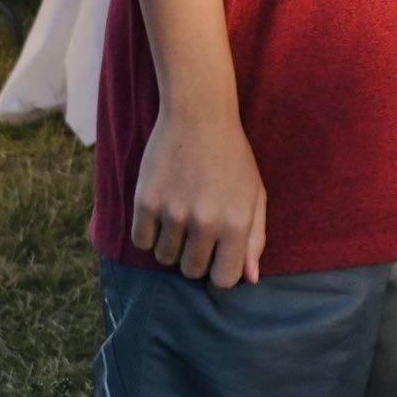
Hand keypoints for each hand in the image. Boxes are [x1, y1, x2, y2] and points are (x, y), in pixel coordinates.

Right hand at [129, 88, 265, 287]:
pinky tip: (162, 211)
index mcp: (236, 222)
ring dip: (172, 245)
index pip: (224, 280)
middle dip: (196, 258)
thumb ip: (254, 239)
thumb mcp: (255, 195)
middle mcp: (205, 222)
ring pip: (165, 258)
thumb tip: (250, 279)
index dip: (220, 272)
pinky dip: (149, 233)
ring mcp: (173, 213)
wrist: (199, 117)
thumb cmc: (232, 158)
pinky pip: (141, 242)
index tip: (218, 257)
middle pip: (191, 271)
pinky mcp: (145, 202)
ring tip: (181, 216)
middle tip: (199, 231)